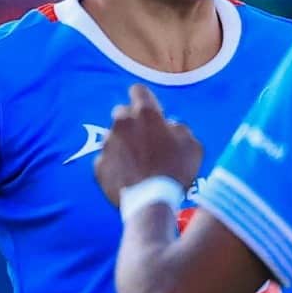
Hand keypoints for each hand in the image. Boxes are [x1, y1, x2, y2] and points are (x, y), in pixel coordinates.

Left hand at [94, 85, 201, 205]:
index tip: (153, 110)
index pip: (138, 90)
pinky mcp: (98, 165)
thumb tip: (170, 127)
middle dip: (133, 122)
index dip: (146, 99)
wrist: (152, 202)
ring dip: (125, 145)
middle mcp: (121, 123)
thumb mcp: (193, 145)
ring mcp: (107, 144)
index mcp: (145, 113)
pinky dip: (116, 165)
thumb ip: (179, 128)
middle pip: (122, 113)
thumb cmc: (176, 170)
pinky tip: (130, 177)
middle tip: (147, 140)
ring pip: (114, 137)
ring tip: (140, 164)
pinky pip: (107, 160)